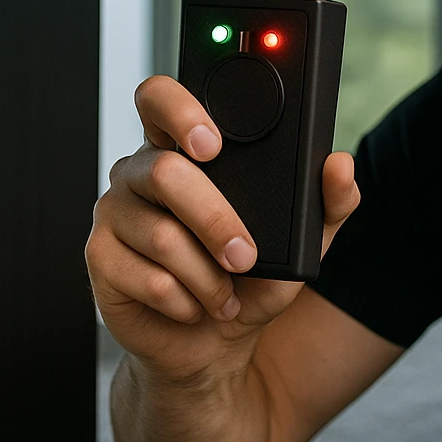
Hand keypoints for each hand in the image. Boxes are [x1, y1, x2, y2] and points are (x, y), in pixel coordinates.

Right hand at [86, 75, 360, 385]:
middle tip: (245, 254)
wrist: (213, 342)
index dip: (180, 110)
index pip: (160, 99)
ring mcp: (114, 215)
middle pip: (165, 171)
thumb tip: (340, 166)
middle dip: (215, 219)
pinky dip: (186, 300)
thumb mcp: (304, 242)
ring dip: (208, 275)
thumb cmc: (252, 279)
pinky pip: (148, 277)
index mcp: (184, 149)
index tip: (213, 143)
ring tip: (225, 291)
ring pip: (162, 234)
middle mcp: (141, 173)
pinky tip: (195, 305)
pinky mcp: (101, 261)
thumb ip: (329, 202)